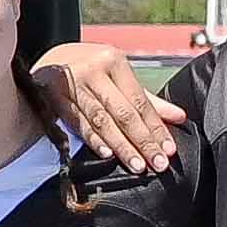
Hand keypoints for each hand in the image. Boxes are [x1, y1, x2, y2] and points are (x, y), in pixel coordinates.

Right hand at [29, 38, 177, 175]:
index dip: (155, 127)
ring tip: (137, 165)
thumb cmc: (89, 69)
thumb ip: (148, 100)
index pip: (140, 101)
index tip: (168, 150)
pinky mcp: (54, 97)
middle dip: (142, 140)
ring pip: (102, 121)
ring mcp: (72, 84)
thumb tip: (179, 117)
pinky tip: (107, 154)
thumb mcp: (118, 77)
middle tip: (157, 163)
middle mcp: (94, 70)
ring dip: (121, 146)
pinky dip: (93, 140)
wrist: (47, 61)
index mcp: (114, 61)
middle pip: (123, 112)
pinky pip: (78, 124)